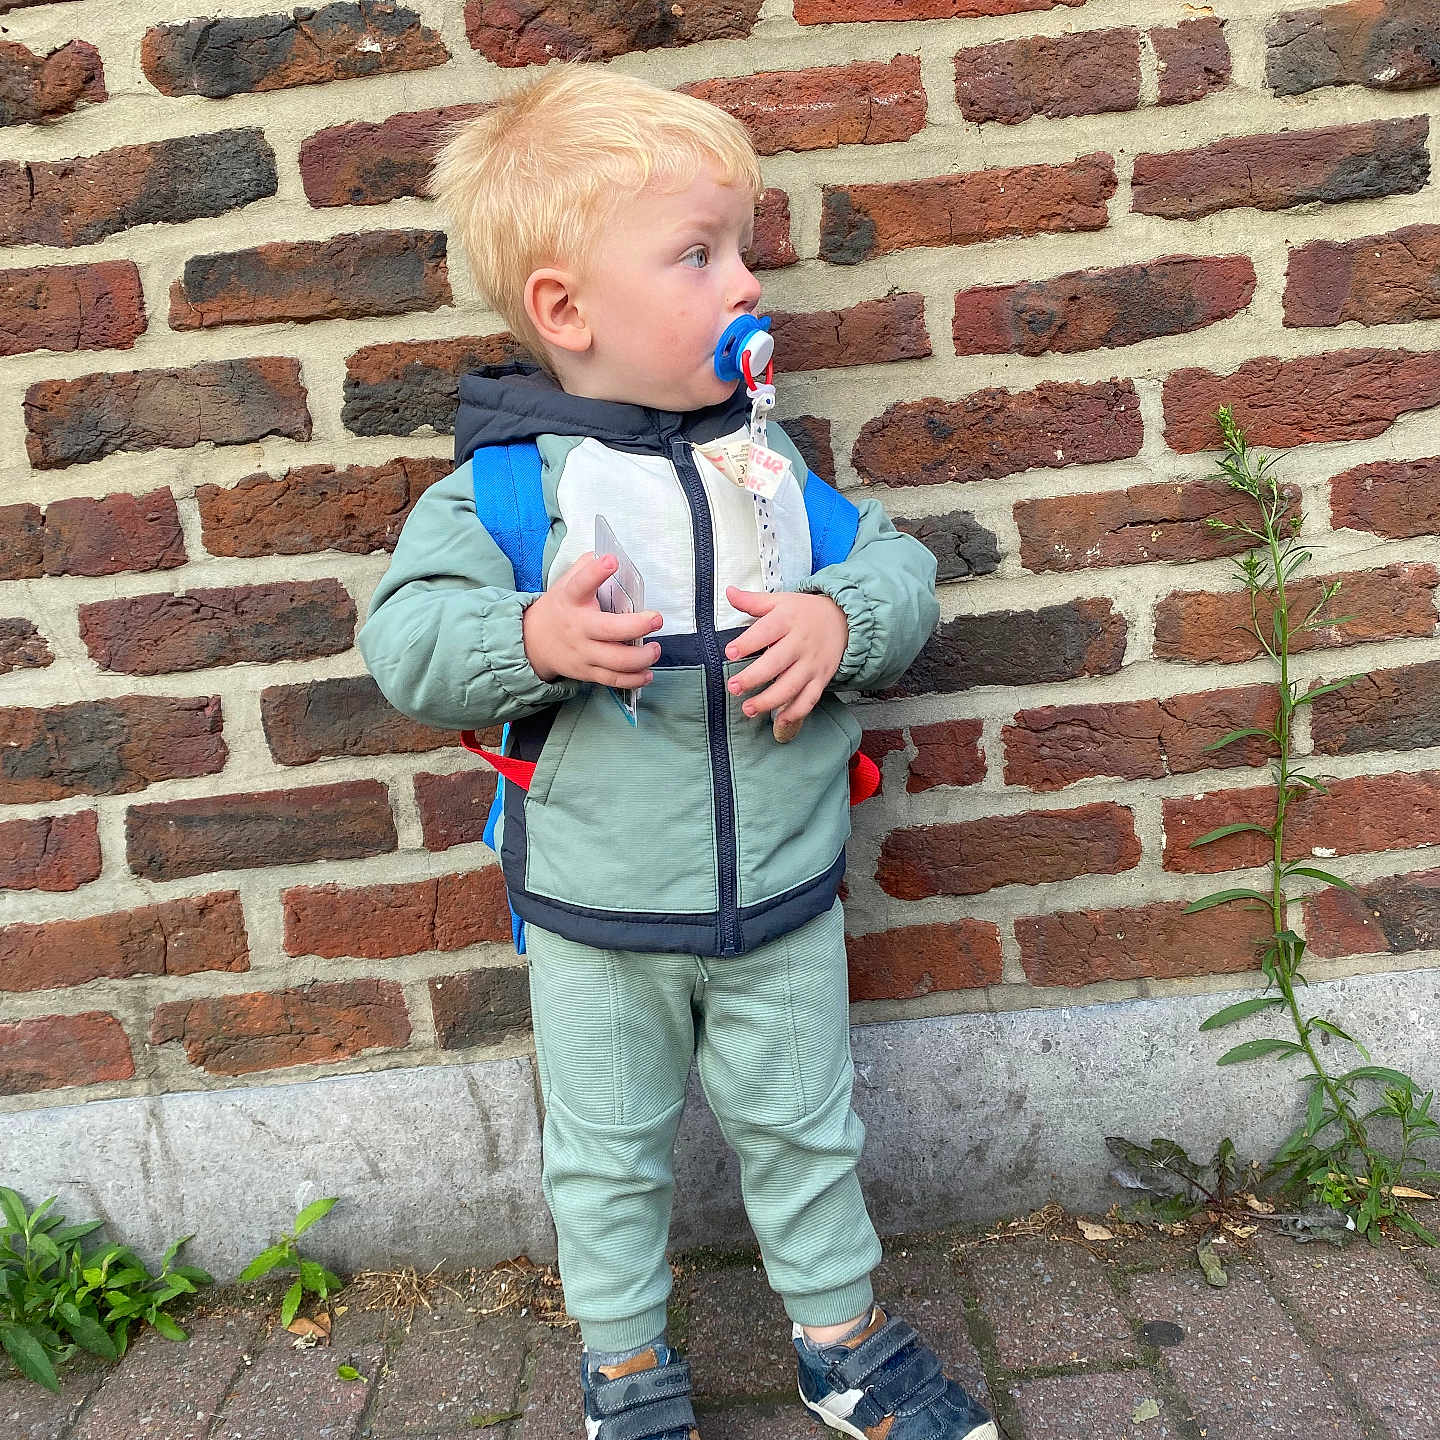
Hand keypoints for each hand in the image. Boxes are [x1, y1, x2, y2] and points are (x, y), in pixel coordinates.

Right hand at [523, 552, 662, 686]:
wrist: (532, 642)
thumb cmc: (560, 608)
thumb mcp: (565, 583)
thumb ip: (586, 567)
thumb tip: (609, 553)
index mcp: (571, 600)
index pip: (581, 584)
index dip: (596, 572)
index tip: (611, 560)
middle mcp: (578, 627)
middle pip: (608, 630)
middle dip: (636, 626)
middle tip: (656, 619)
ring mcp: (582, 652)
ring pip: (615, 660)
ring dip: (641, 657)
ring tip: (655, 649)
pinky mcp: (586, 671)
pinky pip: (613, 679)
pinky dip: (633, 679)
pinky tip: (647, 673)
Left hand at [724, 587, 847, 726]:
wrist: (843, 619)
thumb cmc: (804, 612)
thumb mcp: (780, 601)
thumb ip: (752, 601)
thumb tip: (729, 592)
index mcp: (788, 620)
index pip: (766, 631)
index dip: (748, 642)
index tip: (730, 652)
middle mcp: (800, 643)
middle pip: (776, 663)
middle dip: (753, 677)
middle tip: (733, 687)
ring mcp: (812, 663)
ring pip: (791, 686)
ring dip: (769, 701)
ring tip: (748, 709)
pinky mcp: (821, 678)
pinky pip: (809, 699)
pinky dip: (796, 713)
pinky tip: (779, 721)